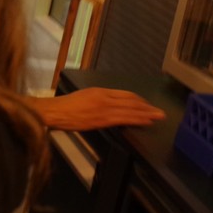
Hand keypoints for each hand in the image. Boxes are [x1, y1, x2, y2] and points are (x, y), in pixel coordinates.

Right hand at [29, 88, 162, 131]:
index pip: (125, 94)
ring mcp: (104, 108)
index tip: (147, 105)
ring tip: (158, 117)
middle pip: (131, 101)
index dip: (139, 100)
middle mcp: (104, 97)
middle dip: (147, 106)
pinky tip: (145, 121)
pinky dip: (137, 119)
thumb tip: (109, 107)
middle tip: (159, 112)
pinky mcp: (102, 119)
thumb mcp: (82, 98)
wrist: (52, 112)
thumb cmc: (63, 107)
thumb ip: (97, 100)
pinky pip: (124, 118)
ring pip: (131, 110)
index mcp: (99, 91)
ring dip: (147, 113)